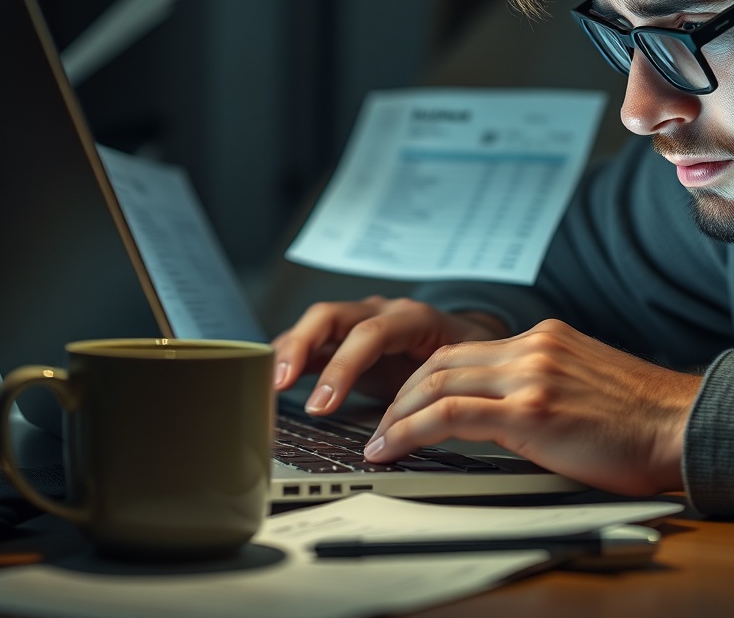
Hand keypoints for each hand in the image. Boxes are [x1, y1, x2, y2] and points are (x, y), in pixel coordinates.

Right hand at [272, 296, 506, 414]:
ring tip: (264, 386)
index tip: (323, 405)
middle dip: (300, 349)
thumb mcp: (466, 366)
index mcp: (412, 317)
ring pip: (313, 327)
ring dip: (286, 353)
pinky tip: (269, 383)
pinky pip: (309, 344)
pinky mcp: (344, 340)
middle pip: (329, 317)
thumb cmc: (468, 353)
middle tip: (278, 386)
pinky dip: (287, 360)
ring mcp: (358, 322)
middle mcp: (379, 312)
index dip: (343, 367)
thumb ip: (446, 386)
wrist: (470, 337)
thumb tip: (431, 421)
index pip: (370, 332)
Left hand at [363, 319, 700, 495]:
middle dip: (401, 394)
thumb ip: (540, 387)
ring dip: (398, 413)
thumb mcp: (583, 386)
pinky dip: (411, 430)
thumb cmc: (643, 419)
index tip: (405, 402)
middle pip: (441, 360)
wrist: (684, 425)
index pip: (464, 351)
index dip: (423, 378)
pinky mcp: (532, 409)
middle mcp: (533, 347)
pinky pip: (452, 415)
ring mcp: (531, 374)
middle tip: (381, 422)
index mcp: (545, 339)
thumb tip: (502, 415)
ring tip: (379, 440)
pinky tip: (392, 447)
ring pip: (438, 382)